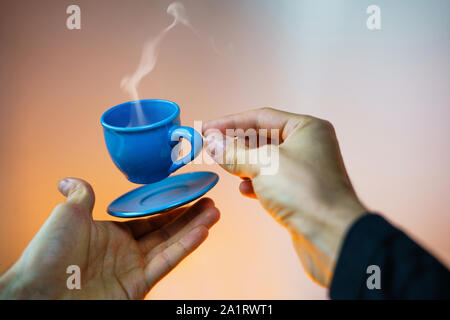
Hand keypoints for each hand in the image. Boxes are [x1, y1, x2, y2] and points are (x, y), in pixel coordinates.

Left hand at [0, 178, 218, 298]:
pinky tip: (202, 231)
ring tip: (214, 212)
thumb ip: (80, 196)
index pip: (149, 218)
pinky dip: (185, 247)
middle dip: (189, 215)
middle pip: (166, 230)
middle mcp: (126, 251)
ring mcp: (133, 269)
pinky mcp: (137, 285)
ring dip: (194, 228)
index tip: (186, 193)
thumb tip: (69, 179)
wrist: (37, 292)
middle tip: (209, 200)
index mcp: (112, 234)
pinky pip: (166, 262)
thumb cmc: (46, 254)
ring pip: (172, 244)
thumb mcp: (68, 215)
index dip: (169, 206)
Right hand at [203, 107, 365, 286]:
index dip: (230, 122)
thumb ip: (234, 152)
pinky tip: (244, 188)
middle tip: (210, 147)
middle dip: (236, 144)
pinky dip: (256, 182)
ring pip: (266, 161)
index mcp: (307, 128)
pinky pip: (272, 181)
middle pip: (263, 138)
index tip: (207, 128)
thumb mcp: (263, 164)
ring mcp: (305, 170)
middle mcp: (308, 145)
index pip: (261, 117)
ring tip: (226, 167)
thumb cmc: (304, 192)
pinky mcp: (300, 192)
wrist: (331, 236)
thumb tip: (211, 142)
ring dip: (244, 164)